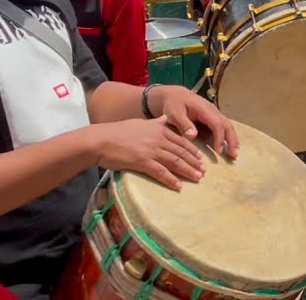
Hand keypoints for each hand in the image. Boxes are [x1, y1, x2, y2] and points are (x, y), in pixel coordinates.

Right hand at [90, 116, 204, 190]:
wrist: (102, 140)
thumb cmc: (119, 131)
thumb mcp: (140, 123)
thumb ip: (155, 123)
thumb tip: (165, 119)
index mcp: (159, 129)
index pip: (181, 141)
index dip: (192, 150)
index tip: (200, 158)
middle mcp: (158, 139)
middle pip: (181, 152)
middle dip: (194, 162)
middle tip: (204, 171)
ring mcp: (151, 150)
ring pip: (175, 161)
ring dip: (188, 171)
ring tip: (198, 178)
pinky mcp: (143, 162)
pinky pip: (161, 172)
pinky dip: (171, 180)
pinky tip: (179, 186)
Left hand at [149, 85, 239, 159]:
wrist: (174, 95)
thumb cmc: (173, 105)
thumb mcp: (174, 113)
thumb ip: (183, 124)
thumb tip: (193, 136)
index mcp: (204, 109)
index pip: (217, 124)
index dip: (219, 138)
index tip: (219, 151)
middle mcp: (212, 110)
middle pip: (226, 124)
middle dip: (232, 140)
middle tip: (234, 155)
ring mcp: (214, 113)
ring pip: (227, 125)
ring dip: (232, 139)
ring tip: (234, 153)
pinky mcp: (212, 117)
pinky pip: (223, 126)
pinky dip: (228, 136)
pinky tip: (229, 145)